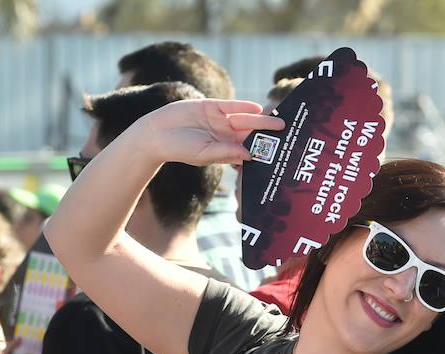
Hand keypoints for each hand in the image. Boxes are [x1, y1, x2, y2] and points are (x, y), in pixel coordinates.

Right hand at [135, 99, 286, 168]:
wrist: (157, 133)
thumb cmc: (180, 149)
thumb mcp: (205, 153)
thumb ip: (226, 153)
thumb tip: (249, 154)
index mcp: (226, 149)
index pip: (248, 150)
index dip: (262, 152)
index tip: (279, 156)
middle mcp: (226, 134)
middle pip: (251, 134)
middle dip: (268, 136)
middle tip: (286, 137)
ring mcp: (220, 120)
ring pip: (244, 120)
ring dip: (261, 122)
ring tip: (279, 124)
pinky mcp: (211, 106)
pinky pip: (231, 106)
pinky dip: (243, 106)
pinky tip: (257, 109)